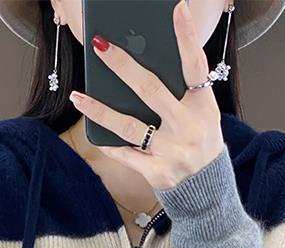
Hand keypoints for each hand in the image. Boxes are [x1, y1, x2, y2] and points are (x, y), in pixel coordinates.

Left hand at [69, 0, 224, 190]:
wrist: (207, 193)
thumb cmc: (199, 145)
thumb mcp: (201, 117)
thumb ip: (180, 94)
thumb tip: (142, 66)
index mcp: (203, 108)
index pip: (196, 66)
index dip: (187, 37)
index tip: (177, 8)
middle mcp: (188, 128)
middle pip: (150, 90)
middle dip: (123, 65)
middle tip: (100, 45)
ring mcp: (172, 152)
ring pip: (128, 125)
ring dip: (99, 109)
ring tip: (78, 96)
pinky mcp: (157, 173)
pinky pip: (126, 154)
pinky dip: (110, 145)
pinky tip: (94, 133)